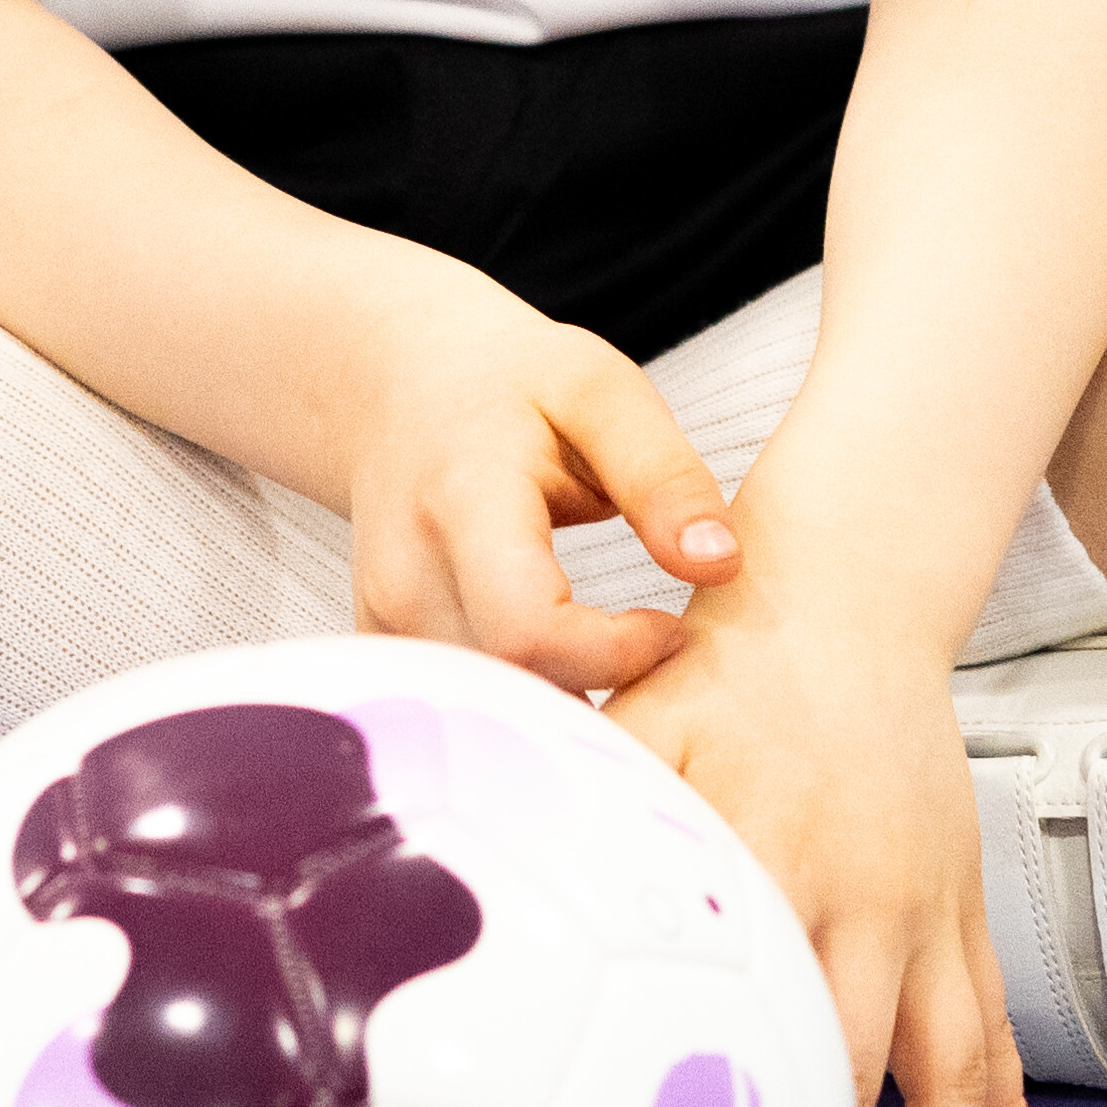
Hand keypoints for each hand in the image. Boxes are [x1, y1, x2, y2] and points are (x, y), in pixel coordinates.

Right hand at [318, 270, 736, 713]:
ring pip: (487, 720)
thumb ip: (662, 477)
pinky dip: (522, 718)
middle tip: (657, 668)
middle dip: (603, 706)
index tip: (673, 630)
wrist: (397, 390)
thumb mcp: (601, 393)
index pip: (529, 629)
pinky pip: (462, 718)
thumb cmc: (509, 386)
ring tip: (616, 672)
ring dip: (565, 718)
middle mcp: (406, 575)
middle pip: (510, 690)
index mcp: (463, 501)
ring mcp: (384, 622)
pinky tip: (565, 684)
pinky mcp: (385, 654)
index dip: (616, 654)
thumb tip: (722, 565)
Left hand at [627, 593, 1034, 1106]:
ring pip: (955, 1067)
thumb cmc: (723, 664)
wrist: (847, 594)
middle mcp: (865, 898)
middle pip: (863, 1064)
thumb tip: (519, 897)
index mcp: (777, 860)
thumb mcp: (641, 723)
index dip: (740, 1104)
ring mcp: (926, 909)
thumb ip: (598, 813)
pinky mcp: (960, 905)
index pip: (762, 1007)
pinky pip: (993, 1021)